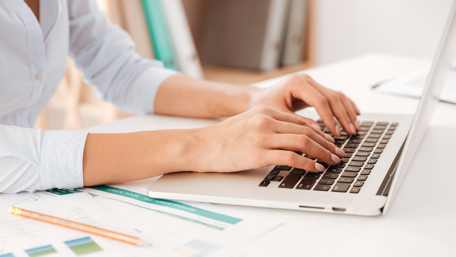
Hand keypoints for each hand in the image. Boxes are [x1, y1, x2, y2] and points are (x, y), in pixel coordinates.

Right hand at [188, 105, 345, 172]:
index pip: (300, 120)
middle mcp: (266, 120)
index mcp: (265, 112)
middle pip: (306, 130)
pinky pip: (290, 157)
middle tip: (338, 153)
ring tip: (332, 161)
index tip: (330, 143)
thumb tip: (293, 137)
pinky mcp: (258, 153)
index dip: (320, 132)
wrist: (199, 146)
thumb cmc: (222, 139)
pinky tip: (315, 168)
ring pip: (302, 142)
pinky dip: (307, 163)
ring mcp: (262, 136)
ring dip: (322, 153)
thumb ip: (269, 126)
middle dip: (327, 143)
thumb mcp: (247, 124)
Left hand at [249, 74, 360, 135]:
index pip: (319, 100)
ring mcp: (312, 83)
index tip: (336, 132)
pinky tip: (355, 115)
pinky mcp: (315, 89)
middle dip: (343, 116)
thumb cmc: (264, 106)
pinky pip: (334, 96)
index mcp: (296, 83)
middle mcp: (306, 80)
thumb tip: (320, 133)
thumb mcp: (279, 116)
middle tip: (351, 132)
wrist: (256, 99)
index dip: (330, 117)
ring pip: (336, 95)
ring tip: (354, 127)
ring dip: (347, 111)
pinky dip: (345, 105)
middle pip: (332, 97)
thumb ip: (298, 123)